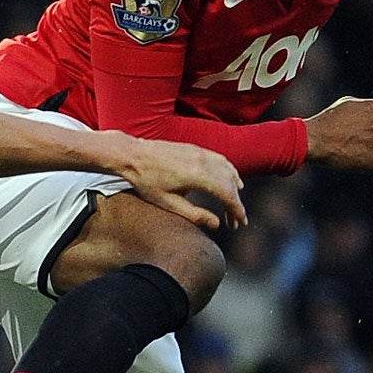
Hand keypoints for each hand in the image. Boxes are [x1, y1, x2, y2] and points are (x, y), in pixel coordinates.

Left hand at [112, 139, 247, 230]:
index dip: (237, 210)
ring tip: (233, 204)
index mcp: (197, 175)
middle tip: (234, 221)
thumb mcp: (167, 203)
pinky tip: (227, 181)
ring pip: (228, 169)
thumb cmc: (146, 181)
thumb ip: (194, 215)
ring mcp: (199, 152)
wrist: (131, 154)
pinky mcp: (194, 148)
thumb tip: (217, 224)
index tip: (241, 223)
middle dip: (236, 203)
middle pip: (230, 183)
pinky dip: (228, 172)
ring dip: (234, 186)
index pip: (227, 194)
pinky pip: (219, 159)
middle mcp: (202, 160)